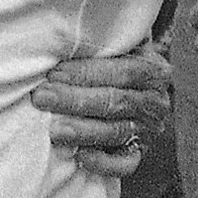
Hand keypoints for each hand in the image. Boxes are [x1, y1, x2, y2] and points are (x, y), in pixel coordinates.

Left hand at [33, 43, 170, 177]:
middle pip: (117, 102)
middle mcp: (156, 101)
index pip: (124, 71)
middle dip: (75, 100)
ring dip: (83, 131)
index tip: (54, 73)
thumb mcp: (108, 46)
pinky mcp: (137, 153)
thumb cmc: (103, 60)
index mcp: (153, 70)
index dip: (88, 73)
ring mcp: (148, 129)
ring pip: (117, 131)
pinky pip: (125, 164)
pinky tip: (80, 156)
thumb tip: (57, 34)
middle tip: (42, 98)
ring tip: (53, 129)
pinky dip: (103, 163)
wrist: (118, 85)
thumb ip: (96, 42)